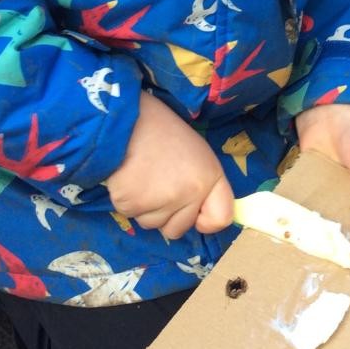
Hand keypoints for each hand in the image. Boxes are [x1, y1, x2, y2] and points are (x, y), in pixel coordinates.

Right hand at [105, 92, 233, 237]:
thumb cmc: (164, 134)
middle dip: (167, 214)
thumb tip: (201, 219)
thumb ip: (203, 185)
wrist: (128, 119)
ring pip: (152, 224)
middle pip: (179, 229)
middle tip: (158, 183)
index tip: (195, 212)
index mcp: (210, 177)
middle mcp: (191, 193)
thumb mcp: (197, 153)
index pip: (221, 217)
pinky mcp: (132, 204)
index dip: (206, 220)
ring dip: (145, 207)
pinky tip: (129, 177)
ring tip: (143, 176)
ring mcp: (161, 201)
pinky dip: (127, 201)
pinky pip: (130, 214)